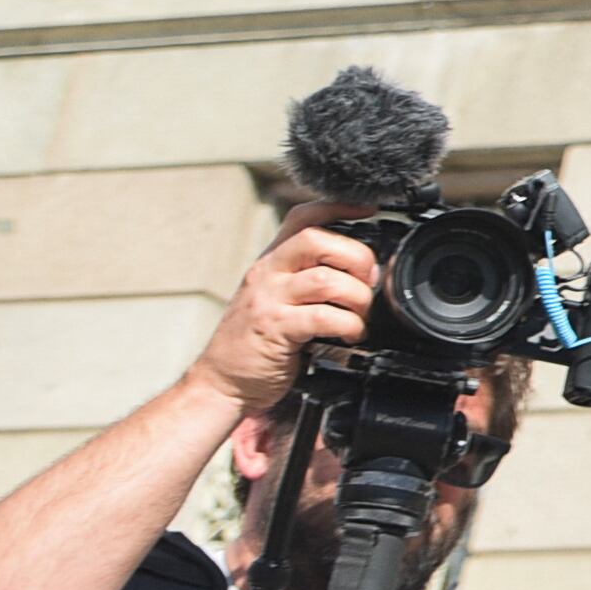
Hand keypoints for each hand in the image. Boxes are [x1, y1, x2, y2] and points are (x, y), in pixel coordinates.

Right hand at [189, 225, 382, 418]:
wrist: (222, 382)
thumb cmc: (258, 342)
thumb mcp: (280, 299)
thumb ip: (310, 280)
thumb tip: (366, 271)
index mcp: (272, 263)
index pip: (302, 217)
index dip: (338, 207)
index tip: (368, 209)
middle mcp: (267, 275)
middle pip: (317, 239)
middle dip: (356, 257)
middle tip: (368, 281)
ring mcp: (268, 301)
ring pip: (326, 278)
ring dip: (357, 296)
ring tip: (361, 314)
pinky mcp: (275, 329)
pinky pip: (323, 316)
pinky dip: (350, 324)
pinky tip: (351, 334)